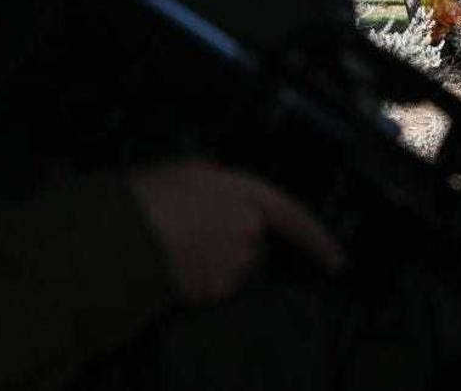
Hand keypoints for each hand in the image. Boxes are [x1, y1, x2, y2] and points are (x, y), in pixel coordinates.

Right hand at [127, 161, 344, 304]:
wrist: (124, 234)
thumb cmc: (151, 195)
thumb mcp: (188, 168)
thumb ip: (217, 179)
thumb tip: (220, 187)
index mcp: (247, 196)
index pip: (295, 220)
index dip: (319, 241)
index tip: (336, 261)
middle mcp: (248, 232)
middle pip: (252, 245)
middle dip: (231, 241)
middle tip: (193, 231)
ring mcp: (232, 265)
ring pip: (231, 269)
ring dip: (212, 261)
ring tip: (176, 245)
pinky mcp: (213, 292)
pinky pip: (211, 288)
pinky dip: (196, 281)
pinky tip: (173, 264)